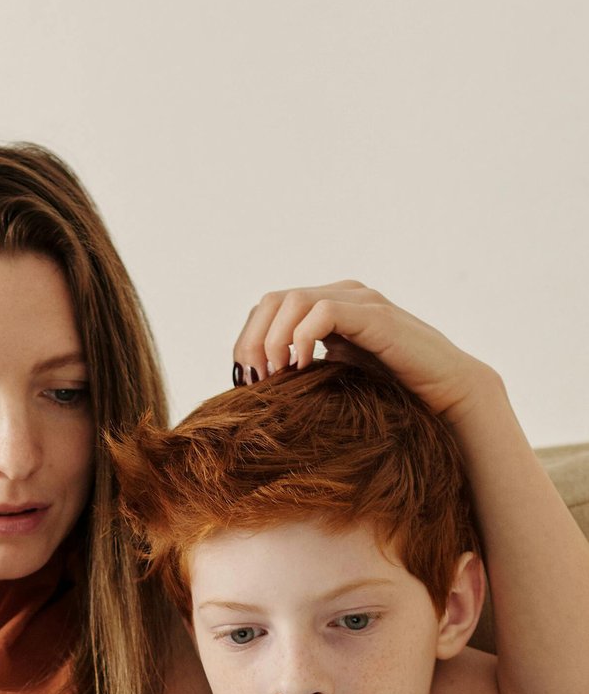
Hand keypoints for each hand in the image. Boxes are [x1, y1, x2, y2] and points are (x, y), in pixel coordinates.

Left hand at [232, 282, 491, 422]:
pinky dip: (301, 338)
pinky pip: (322, 312)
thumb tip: (261, 391)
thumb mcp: (337, 382)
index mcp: (327, 308)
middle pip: (272, 300)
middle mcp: (341, 296)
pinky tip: (301, 369)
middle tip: (254, 381)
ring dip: (273, 340)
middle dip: (252, 341)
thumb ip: (306, 373)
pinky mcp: (374, 316)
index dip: (248, 341)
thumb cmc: (394, 397)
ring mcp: (359, 302)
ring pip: (292, 300)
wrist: (447, 397)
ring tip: (274, 376)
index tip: (246, 382)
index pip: (268, 308)